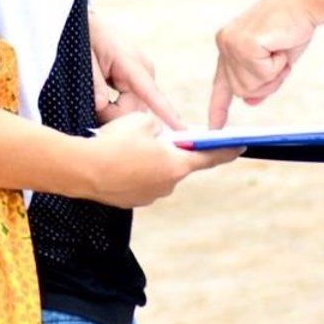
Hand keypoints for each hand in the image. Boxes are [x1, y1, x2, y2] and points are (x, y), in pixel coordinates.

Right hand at [76, 111, 238, 206]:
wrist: (82, 169)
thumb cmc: (116, 143)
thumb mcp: (143, 121)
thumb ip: (159, 127)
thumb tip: (158, 135)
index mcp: (177, 165)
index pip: (210, 157)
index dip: (227, 150)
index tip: (241, 146)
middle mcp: (168, 185)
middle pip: (180, 165)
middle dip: (175, 152)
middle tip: (166, 138)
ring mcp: (150, 196)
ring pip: (158, 173)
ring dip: (153, 162)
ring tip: (133, 147)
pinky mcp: (132, 201)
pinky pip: (141, 182)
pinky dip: (137, 171)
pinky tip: (122, 160)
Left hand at [88, 11, 183, 128]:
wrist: (90, 23)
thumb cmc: (88, 37)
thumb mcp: (86, 59)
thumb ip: (95, 83)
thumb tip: (101, 106)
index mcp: (134, 65)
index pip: (153, 94)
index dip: (167, 113)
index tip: (182, 129)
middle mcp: (145, 72)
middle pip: (137, 110)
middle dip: (115, 115)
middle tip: (92, 106)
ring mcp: (143, 77)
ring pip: (134, 108)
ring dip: (114, 111)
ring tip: (95, 97)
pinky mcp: (138, 81)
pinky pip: (132, 102)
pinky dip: (117, 106)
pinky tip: (105, 98)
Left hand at [210, 0, 319, 126]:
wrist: (305, 1)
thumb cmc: (294, 27)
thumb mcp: (275, 60)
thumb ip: (260, 79)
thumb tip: (248, 102)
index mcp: (229, 44)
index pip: (221, 82)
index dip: (218, 107)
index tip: (214, 127)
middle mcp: (225, 43)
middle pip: (242, 90)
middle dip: (267, 83)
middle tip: (280, 60)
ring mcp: (231, 43)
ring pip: (251, 86)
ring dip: (274, 74)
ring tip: (280, 49)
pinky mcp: (243, 44)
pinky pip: (262, 74)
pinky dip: (278, 66)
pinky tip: (279, 45)